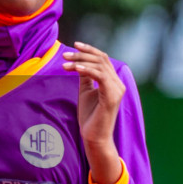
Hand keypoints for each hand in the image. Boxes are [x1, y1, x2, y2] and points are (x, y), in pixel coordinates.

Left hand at [63, 42, 123, 183]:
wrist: (94, 137)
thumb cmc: (90, 117)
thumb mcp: (86, 92)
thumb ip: (86, 77)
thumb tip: (79, 63)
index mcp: (113, 81)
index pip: (103, 59)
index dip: (89, 50)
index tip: (74, 45)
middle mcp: (118, 83)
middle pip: (101, 59)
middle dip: (82, 54)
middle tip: (64, 55)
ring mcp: (117, 90)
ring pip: (100, 65)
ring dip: (80, 61)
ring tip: (65, 63)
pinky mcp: (112, 96)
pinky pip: (100, 76)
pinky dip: (86, 69)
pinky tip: (73, 69)